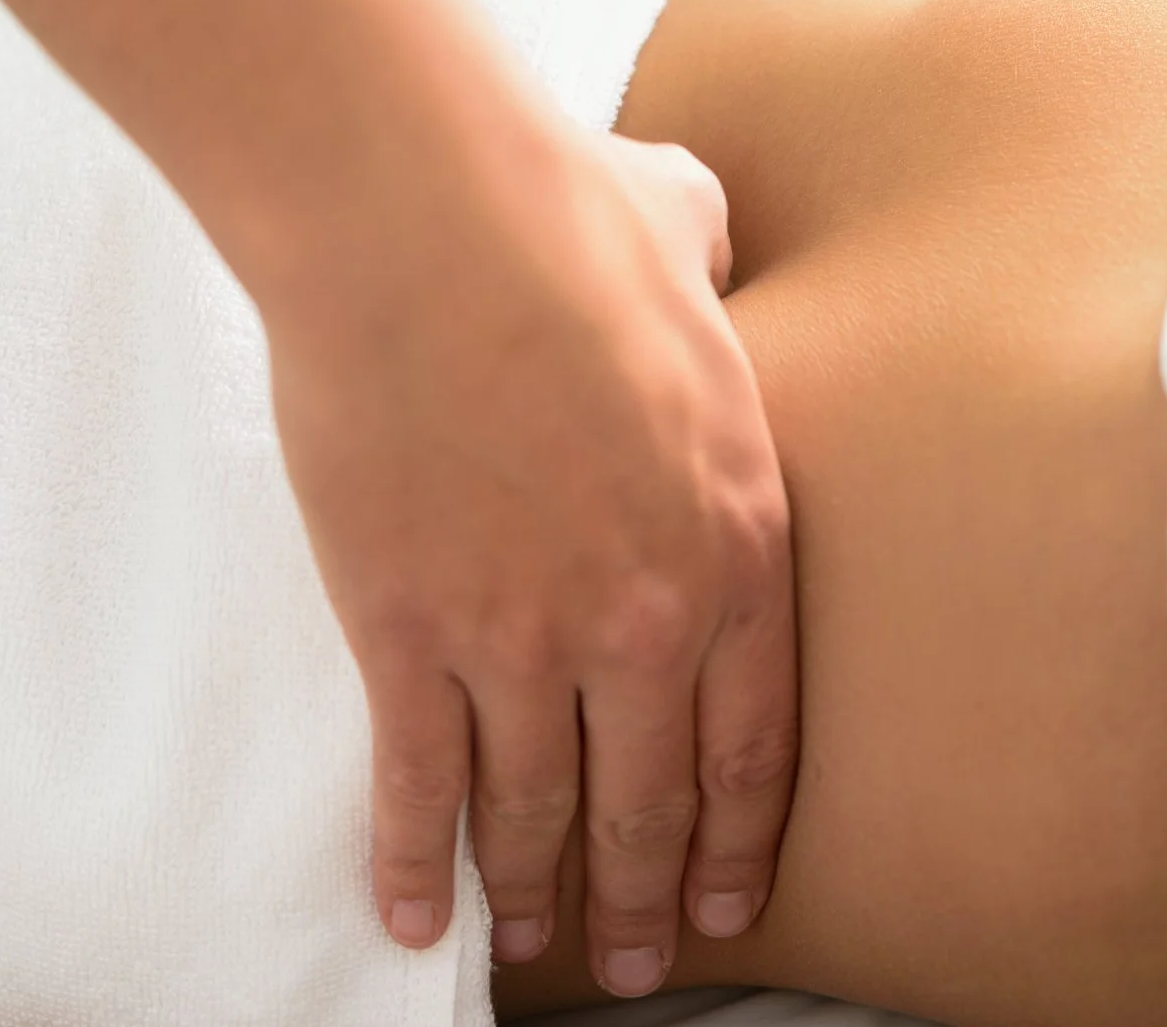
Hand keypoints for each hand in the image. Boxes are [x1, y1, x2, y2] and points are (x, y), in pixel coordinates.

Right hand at [264, 128, 797, 997]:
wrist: (427, 217)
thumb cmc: (561, 213)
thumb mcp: (694, 240)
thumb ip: (718, 272)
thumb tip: (701, 252)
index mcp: (739, 534)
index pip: (757, 735)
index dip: (735, 834)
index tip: (723, 899)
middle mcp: (649, 616)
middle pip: (650, 797)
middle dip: (640, 894)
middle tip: (630, 960)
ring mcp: (525, 635)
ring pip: (536, 806)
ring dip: (533, 890)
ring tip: (529, 942)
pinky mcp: (410, 630)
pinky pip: (416, 779)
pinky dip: (410, 858)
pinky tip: (409, 912)